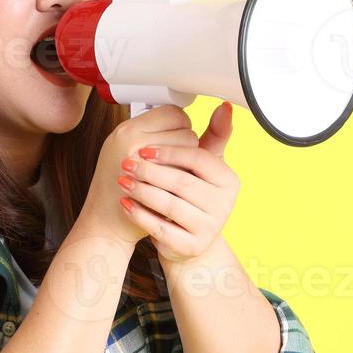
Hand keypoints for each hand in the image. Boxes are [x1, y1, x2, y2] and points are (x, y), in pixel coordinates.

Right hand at [77, 104, 199, 247]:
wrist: (105, 222)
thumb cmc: (118, 186)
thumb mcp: (130, 151)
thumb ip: (156, 134)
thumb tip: (186, 120)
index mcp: (127, 130)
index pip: (172, 113)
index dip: (181, 125)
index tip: (178, 139)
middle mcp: (130, 140)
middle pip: (185, 129)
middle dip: (188, 144)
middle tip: (176, 159)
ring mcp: (141, 161)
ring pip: (190, 150)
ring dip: (190, 160)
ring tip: (175, 171)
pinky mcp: (152, 184)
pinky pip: (185, 171)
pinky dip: (188, 177)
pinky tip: (176, 186)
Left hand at [115, 101, 238, 263]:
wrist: (186, 237)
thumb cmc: (191, 195)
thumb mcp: (202, 167)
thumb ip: (213, 136)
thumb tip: (225, 106)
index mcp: (229, 180)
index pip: (198, 158)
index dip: (170, 152)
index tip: (144, 149)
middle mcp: (224, 205)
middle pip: (181, 181)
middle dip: (150, 172)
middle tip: (126, 164)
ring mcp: (209, 228)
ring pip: (169, 205)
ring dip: (142, 191)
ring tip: (123, 181)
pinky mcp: (191, 246)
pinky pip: (161, 229)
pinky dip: (140, 215)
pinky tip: (126, 204)